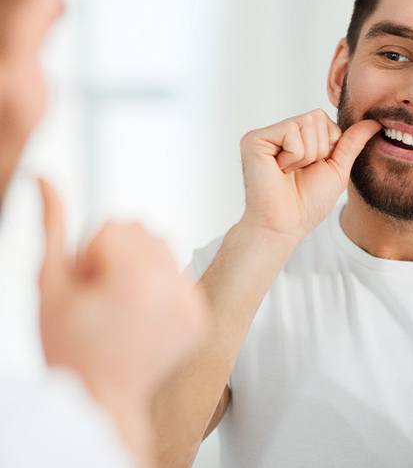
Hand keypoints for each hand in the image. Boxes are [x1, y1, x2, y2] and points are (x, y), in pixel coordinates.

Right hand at [38, 178, 207, 460]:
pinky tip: (141, 316)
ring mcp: (191, 303)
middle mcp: (172, 286)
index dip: (90, 255)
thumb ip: (52, 225)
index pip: (114, 226)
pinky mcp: (200, 317)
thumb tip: (46, 178)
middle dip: (117, 255)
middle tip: (103, 297)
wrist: (101, 400)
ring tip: (122, 306)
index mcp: (136, 277)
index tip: (87, 289)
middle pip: (142, 231)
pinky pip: (179, 274)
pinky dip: (160, 286)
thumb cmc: (69, 347)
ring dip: (139, 267)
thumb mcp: (50, 284)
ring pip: (162, 249)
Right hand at [239, 109, 380, 241]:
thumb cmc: (307, 203)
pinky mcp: (254, 139)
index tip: (311, 169)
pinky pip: (291, 131)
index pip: (324, 120)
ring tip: (289, 172)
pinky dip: (294, 156)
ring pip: (306, 123)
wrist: (285, 225)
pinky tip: (279, 170)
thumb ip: (352, 142)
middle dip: (318, 150)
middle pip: (316, 117)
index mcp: (295, 137)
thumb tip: (374, 121)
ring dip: (307, 155)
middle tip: (299, 171)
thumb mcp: (337, 169)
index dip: (328, 147)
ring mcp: (265, 134)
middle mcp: (278, 132)